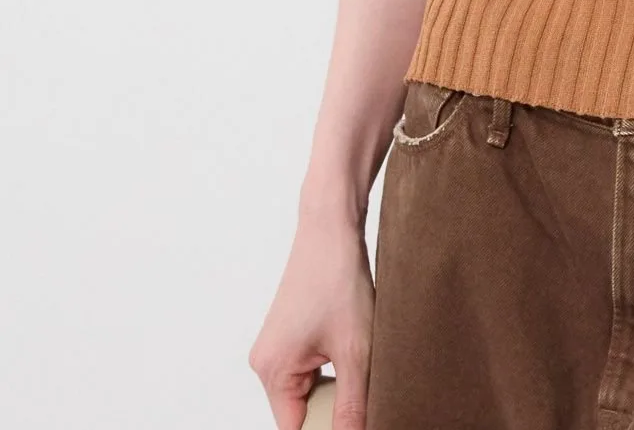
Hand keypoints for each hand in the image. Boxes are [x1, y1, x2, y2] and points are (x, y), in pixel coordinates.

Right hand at [248, 209, 374, 427]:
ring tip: (358, 354)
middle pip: (302, 411)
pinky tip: (351, 343)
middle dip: (335, 405)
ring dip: (337, 384)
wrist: (331, 227)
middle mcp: (266, 363)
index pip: (296, 429)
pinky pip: (310, 368)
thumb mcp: (356, 349)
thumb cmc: (339, 279)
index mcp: (273, 372)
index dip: (328, 428)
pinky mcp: (289, 335)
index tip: (356, 418)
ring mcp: (276, 347)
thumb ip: (354, 404)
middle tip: (364, 382)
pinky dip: (333, 365)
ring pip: (310, 390)